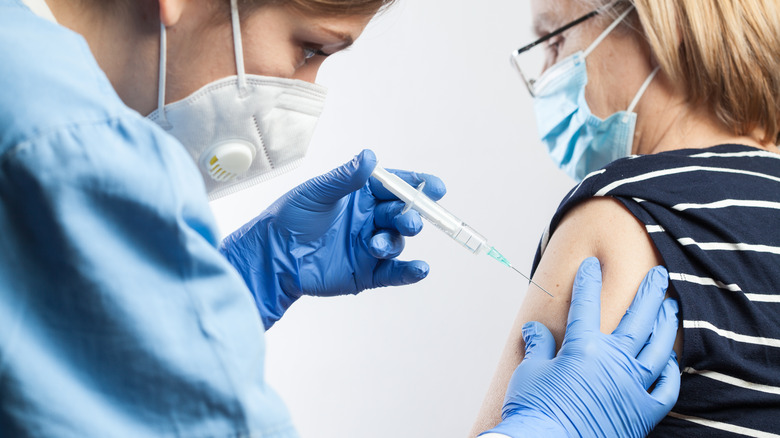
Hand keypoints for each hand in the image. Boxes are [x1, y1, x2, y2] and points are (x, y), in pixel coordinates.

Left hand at [220, 149, 445, 328]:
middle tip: (408, 220)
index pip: (396, 187)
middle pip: (402, 214)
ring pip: (396, 241)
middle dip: (410, 215)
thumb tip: (369, 157)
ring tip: (378, 245)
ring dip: (395, 242)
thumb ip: (344, 178)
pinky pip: (394, 272)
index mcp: (361, 195)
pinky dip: (410, 272)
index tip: (434, 188)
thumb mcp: (316, 193)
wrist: (271, 256)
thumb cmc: (289, 218)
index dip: (417, 186)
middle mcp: (370, 219)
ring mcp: (369, 246)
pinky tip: (420, 269)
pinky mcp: (366, 272)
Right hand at [483, 257, 679, 437]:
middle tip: (660, 275)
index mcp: (584, 348)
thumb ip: (539, 345)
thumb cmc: (534, 411)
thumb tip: (535, 328)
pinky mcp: (641, 414)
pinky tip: (669, 360)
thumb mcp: (530, 372)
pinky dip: (670, 372)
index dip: (589, 280)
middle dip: (650, 292)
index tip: (593, 265)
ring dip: (666, 325)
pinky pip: (666, 389)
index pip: (588, 304)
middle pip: (638, 318)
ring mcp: (631, 388)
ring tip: (671, 309)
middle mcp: (613, 363)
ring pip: (658, 348)